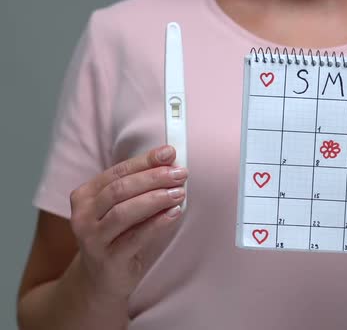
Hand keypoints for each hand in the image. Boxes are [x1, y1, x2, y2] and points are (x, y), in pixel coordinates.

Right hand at [69, 145, 187, 302]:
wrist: (102, 279)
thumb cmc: (118, 237)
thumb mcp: (124, 209)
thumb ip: (141, 189)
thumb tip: (170, 164)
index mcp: (85, 195)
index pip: (118, 171)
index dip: (145, 160)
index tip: (169, 153)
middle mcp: (82, 215)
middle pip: (120, 189)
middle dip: (153, 178)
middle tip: (180, 173)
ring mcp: (92, 238)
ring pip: (124, 212)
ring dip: (155, 199)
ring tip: (179, 193)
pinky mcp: (108, 259)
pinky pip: (135, 237)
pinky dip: (157, 223)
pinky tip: (174, 213)